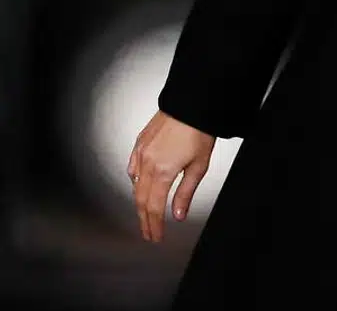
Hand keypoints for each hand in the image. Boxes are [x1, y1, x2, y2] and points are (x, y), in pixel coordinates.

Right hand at [127, 111, 215, 242]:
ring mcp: (141, 153)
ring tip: (145, 215)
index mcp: (162, 172)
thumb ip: (186, 192)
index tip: (156, 237)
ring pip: (135, 185)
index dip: (154, 225)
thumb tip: (178, 215)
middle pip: (141, 200)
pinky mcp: (140, 143)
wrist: (191, 103)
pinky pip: (132, 167)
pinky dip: (134, 181)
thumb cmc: (199, 131)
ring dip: (139, 202)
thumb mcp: (199, 165)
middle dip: (144, 220)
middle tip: (148, 233)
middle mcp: (147, 164)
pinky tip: (138, 185)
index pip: (155, 208)